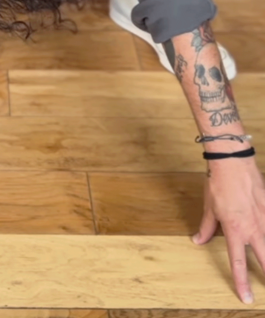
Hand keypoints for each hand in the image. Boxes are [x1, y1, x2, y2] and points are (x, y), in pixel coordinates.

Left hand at [193, 157, 264, 303]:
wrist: (232, 160)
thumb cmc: (218, 182)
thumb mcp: (209, 207)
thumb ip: (206, 227)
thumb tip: (198, 240)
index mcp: (235, 230)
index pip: (239, 262)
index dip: (242, 282)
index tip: (247, 297)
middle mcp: (253, 228)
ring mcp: (264, 217)